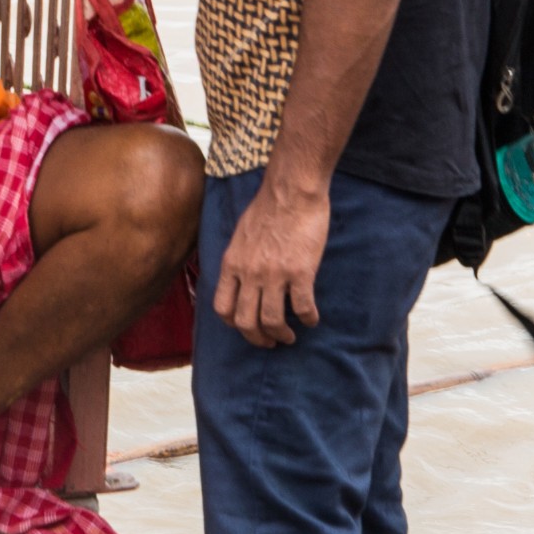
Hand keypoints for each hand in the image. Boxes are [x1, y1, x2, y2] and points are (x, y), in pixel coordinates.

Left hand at [213, 176, 327, 347]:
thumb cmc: (268, 208)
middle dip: (258, 339)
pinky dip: (308, 319)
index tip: (246, 327)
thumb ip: (239, 259)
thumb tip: (241, 277)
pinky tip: (312, 319)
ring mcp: (274, 274)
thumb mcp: (240, 235)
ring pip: (272, 321)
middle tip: (270, 341)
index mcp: (232, 264)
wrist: (291, 191)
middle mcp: (249, 273)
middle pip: (245, 322)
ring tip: (290, 336)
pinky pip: (302, 307)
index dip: (233, 324)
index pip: (222, 308)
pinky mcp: (300, 272)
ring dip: (281, 335)